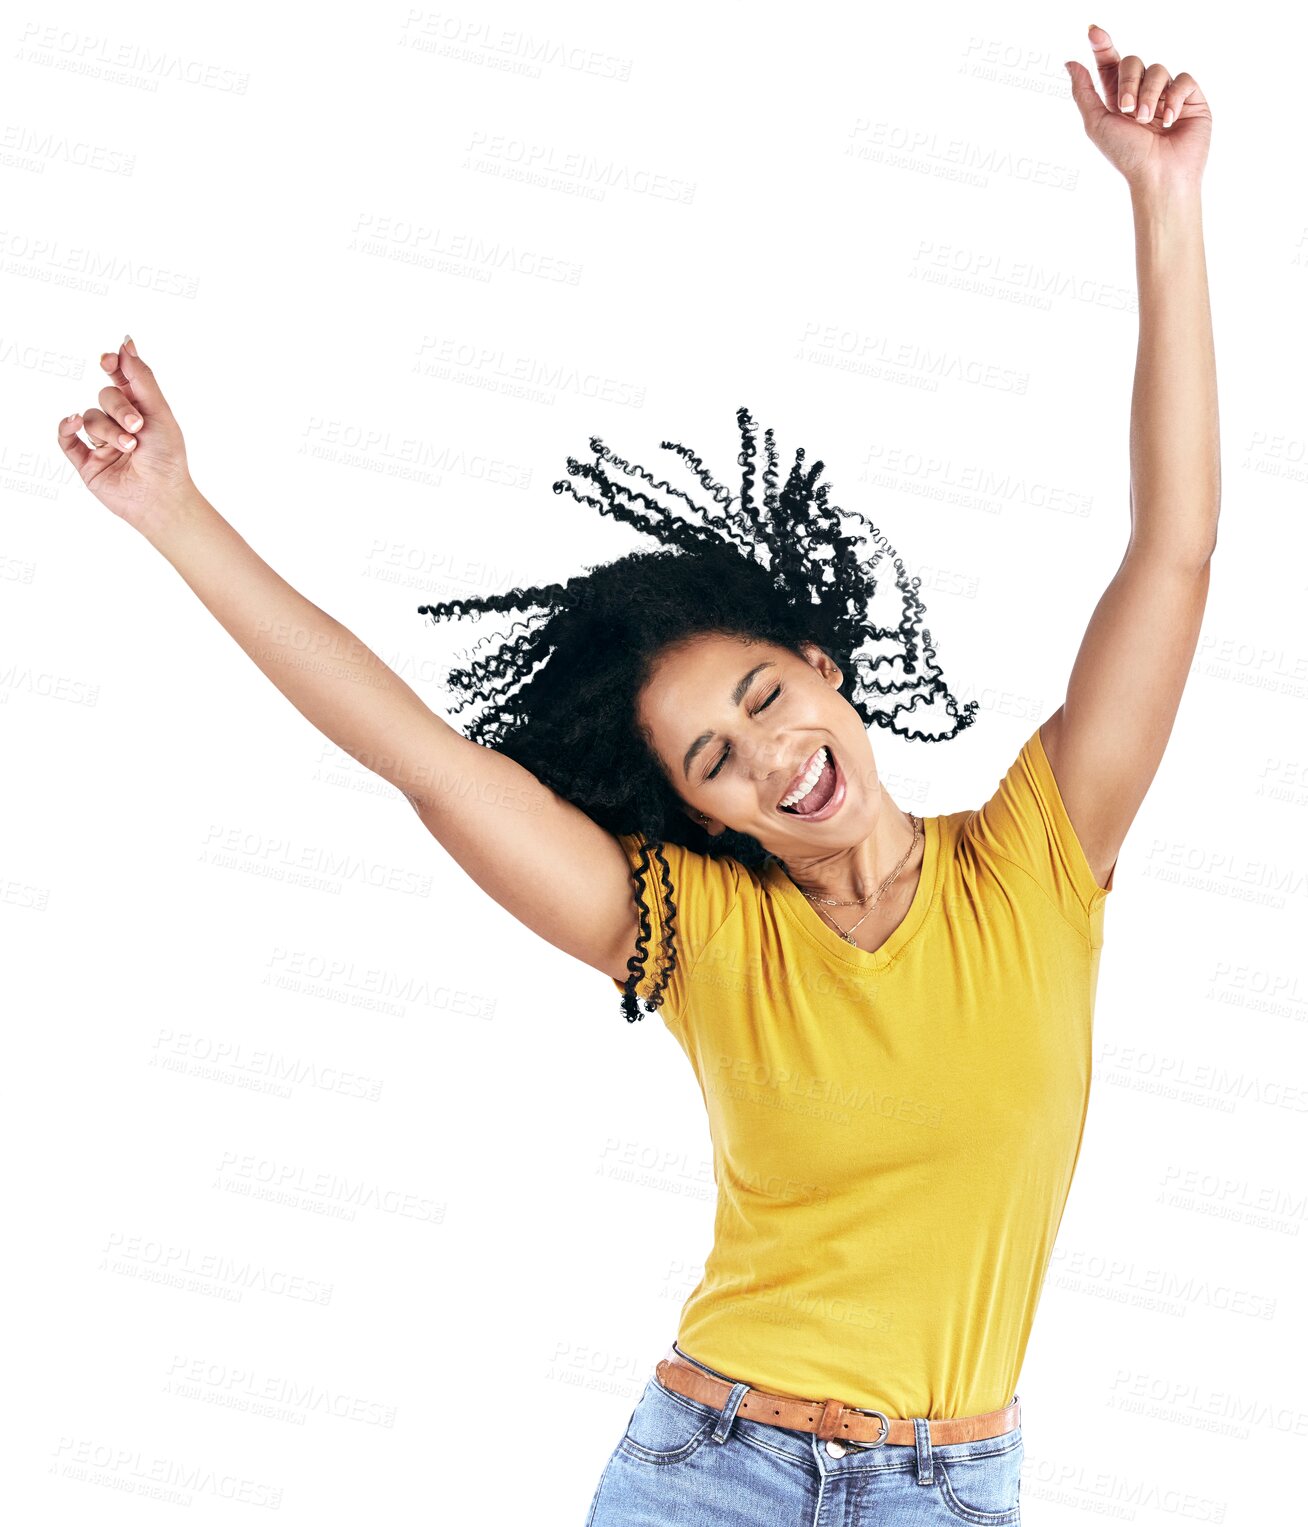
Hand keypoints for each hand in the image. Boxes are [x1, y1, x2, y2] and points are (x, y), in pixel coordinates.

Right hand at [57, 336, 195, 532]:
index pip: (120, 378)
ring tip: (129, 447)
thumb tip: (126, 343)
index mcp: (140, 409)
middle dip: (119, 407)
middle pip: (104, 395)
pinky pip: (66, 438)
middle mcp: (119, 423)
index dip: (112, 364)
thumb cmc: (168, 459)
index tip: (108, 358)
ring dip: (108, 430)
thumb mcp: (159, 412)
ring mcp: (101, 442)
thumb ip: (141, 378)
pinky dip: (66, 427)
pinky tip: (73, 421)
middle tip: (138, 426)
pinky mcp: (86, 461)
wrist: (162, 498)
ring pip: (89, 417)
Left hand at [1065, 24, 1210, 192]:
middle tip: (1127, 109)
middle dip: (1128, 82)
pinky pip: (1182, 80)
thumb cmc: (1126, 156)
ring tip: (1147, 121)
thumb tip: (1070, 62)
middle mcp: (1142, 94)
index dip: (1102, 46)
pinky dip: (1173, 98)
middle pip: (1133, 62)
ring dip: (1150, 94)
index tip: (1093, 31)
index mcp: (1117, 99)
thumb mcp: (1096, 123)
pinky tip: (1168, 121)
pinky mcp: (1191, 99)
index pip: (1110, 64)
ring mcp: (1167, 95)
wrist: (1159, 176)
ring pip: (1158, 69)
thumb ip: (1083, 92)